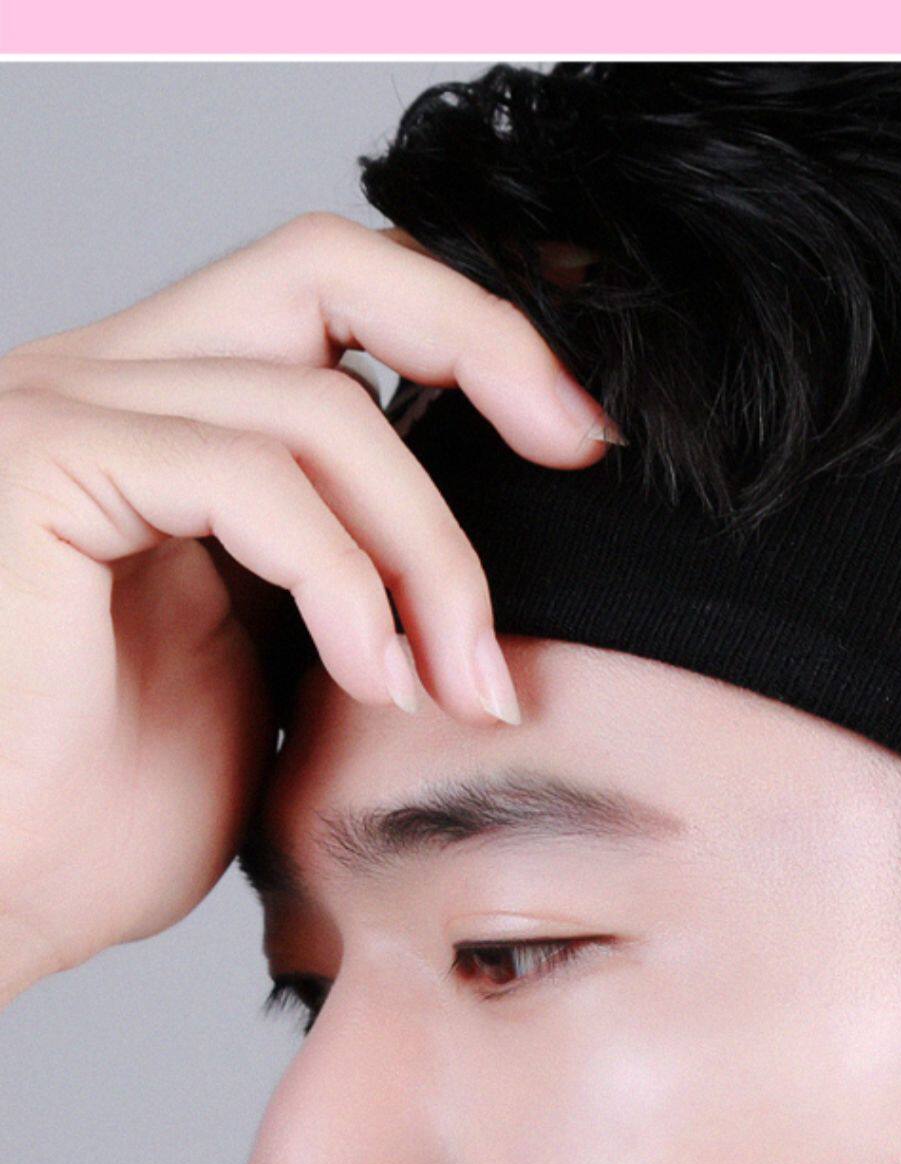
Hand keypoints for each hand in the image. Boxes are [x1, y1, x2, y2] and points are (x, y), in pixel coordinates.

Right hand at [0, 212, 619, 998]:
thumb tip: (505, 533)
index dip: (470, 329)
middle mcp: (105, 376)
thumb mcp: (288, 657)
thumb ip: (363, 562)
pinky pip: (249, 472)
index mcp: (164, 407)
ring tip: (461, 681)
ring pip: (318, 404)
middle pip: (325, 264)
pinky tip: (373, 677)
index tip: (580, 429)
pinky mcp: (43, 459)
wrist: (2, 899)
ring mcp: (64, 405)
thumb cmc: (111, 810)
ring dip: (428, 551)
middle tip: (576, 448)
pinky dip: (343, 578)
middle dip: (478, 341)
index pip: (334, 294)